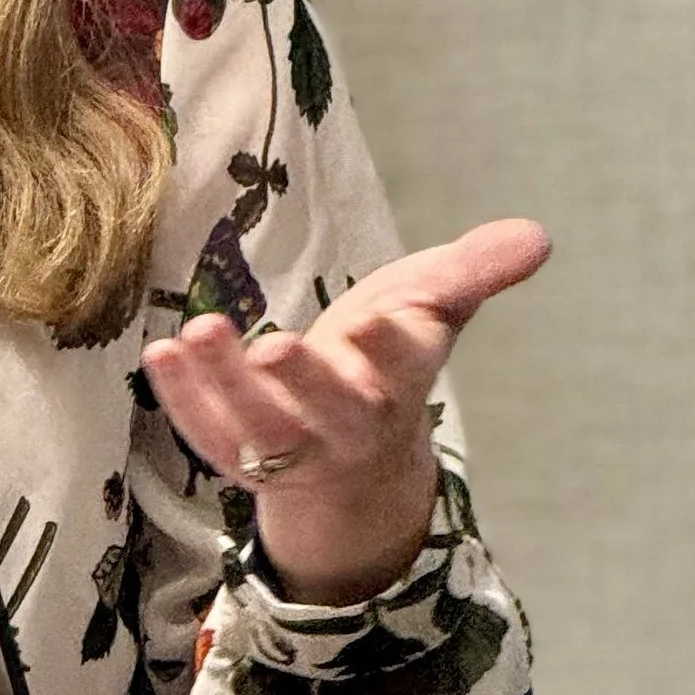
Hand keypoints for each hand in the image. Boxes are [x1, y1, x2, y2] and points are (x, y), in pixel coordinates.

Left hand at [142, 215, 548, 603]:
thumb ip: (476, 269)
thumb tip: (536, 236)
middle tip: (273, 349)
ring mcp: (292, 449)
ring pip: (259, 430)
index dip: (394, 347)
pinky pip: (208, 435)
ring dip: (223, 385)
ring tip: (196, 331)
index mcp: (403, 382)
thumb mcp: (435, 304)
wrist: (354, 452)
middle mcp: (351, 424)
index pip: (406, 366)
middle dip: (305, 383)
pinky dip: (182, 400)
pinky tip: (158, 354)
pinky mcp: (240, 458)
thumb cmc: (389, 356)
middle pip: (332, 411)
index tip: (380, 319)